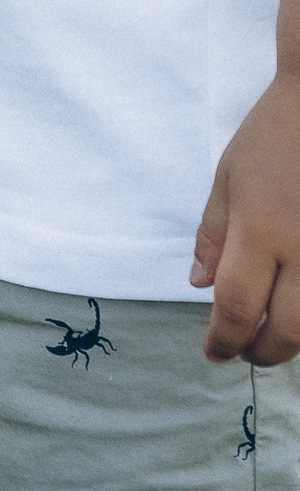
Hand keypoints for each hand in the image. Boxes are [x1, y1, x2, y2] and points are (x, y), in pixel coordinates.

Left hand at [192, 70, 299, 361]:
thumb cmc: (273, 136)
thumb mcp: (229, 177)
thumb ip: (214, 233)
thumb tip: (199, 285)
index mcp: (260, 231)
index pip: (235, 306)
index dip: (222, 339)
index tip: (212, 354)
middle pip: (285, 332)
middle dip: (260, 352)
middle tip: (242, 353)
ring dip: (292, 342)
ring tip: (269, 339)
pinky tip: (297, 311)